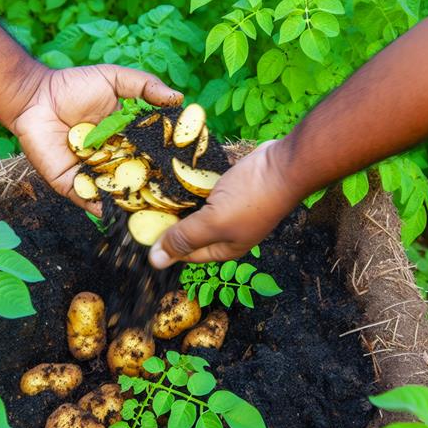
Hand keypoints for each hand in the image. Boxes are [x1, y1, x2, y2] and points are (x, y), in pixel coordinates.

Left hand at [11, 64, 182, 214]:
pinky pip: (88, 199)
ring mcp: (92, 174)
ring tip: (150, 215)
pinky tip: (116, 212)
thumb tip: (179, 98)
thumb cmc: (74, 86)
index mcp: (126, 139)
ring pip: (115, 193)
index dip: (167, 161)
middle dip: (153, 190)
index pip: (150, 154)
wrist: (36, 97)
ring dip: (131, 204)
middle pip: (137, 179)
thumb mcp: (115, 79)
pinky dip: (101, 207)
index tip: (189, 169)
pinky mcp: (71, 184)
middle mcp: (112, 160)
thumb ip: (145, 86)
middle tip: (176, 202)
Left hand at [148, 140, 301, 267]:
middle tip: (144, 206)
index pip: (187, 254)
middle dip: (170, 220)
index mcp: (226, 248)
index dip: (164, 244)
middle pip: (192, 231)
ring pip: (198, 208)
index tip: (141, 227)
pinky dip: (193, 183)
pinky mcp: (233, 187)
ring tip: (155, 189)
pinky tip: (178, 173)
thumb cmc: (252, 197)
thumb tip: (155, 262)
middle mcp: (229, 231)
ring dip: (180, 200)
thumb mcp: (213, 222)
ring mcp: (233, 208)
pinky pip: (207, 189)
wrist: (286, 164)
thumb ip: (184, 239)